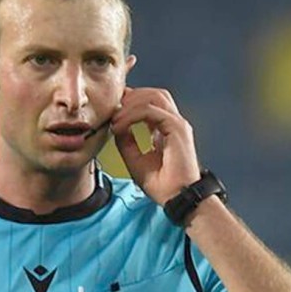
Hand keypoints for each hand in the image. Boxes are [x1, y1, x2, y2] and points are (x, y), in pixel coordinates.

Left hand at [111, 87, 200, 205]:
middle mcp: (174, 123)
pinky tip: (120, 126)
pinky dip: (132, 115)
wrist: (176, 197)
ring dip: (131, 104)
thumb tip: (116, 126)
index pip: (152, 103)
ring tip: (115, 118)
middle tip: (113, 110)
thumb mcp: (135, 159)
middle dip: (131, 97)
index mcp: (167, 129)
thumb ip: (126, 141)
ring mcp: (177, 124)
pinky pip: (151, 111)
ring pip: (154, 97)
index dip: (132, 101)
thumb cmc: (161, 184)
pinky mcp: (177, 128)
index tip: (113, 110)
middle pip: (154, 94)